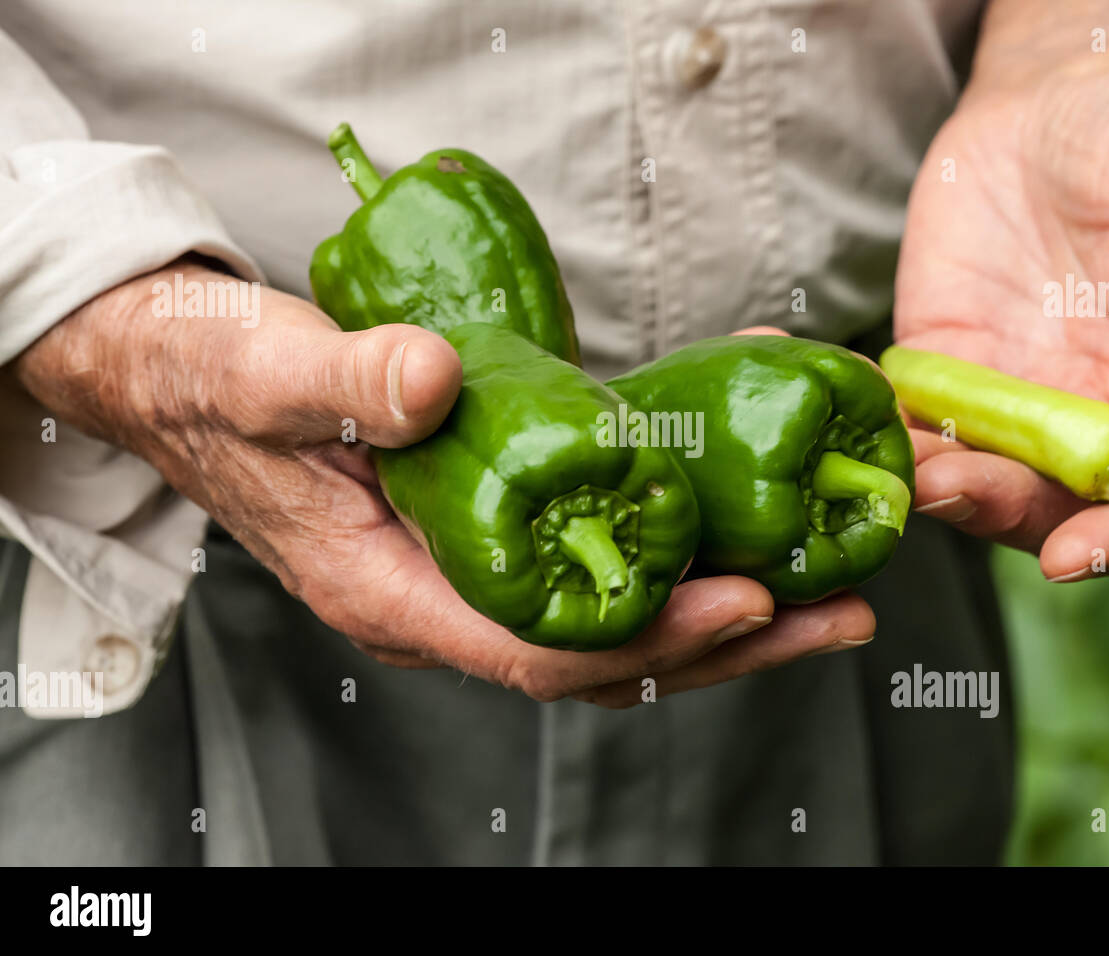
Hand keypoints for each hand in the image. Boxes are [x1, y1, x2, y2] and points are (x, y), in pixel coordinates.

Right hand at [14, 264, 870, 704]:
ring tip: (821, 581)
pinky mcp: (490, 524)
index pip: (540, 652)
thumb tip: (428, 382)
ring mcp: (472, 570)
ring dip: (719, 600)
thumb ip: (342, 385)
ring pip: (615, 615)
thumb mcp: (266, 373)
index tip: (746, 601)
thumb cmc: (211, 380)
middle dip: (726, 641)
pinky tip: (736, 494)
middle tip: (833, 611)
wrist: (180, 370)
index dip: (648, 637)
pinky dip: (673, 534)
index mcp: (392, 593)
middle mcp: (444, 601)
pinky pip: (595, 550)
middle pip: (607, 653)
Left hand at [893, 45, 1108, 582]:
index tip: (1074, 554)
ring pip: (976, 476)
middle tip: (951, 492)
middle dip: (1001, 511)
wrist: (1056, 106)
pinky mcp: (943, 368)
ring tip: (900, 472)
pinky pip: (912, 421)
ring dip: (935, 486)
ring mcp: (1013, 397)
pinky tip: (854, 423)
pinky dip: (886, 434)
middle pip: (1054, 505)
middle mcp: (1094, 414)